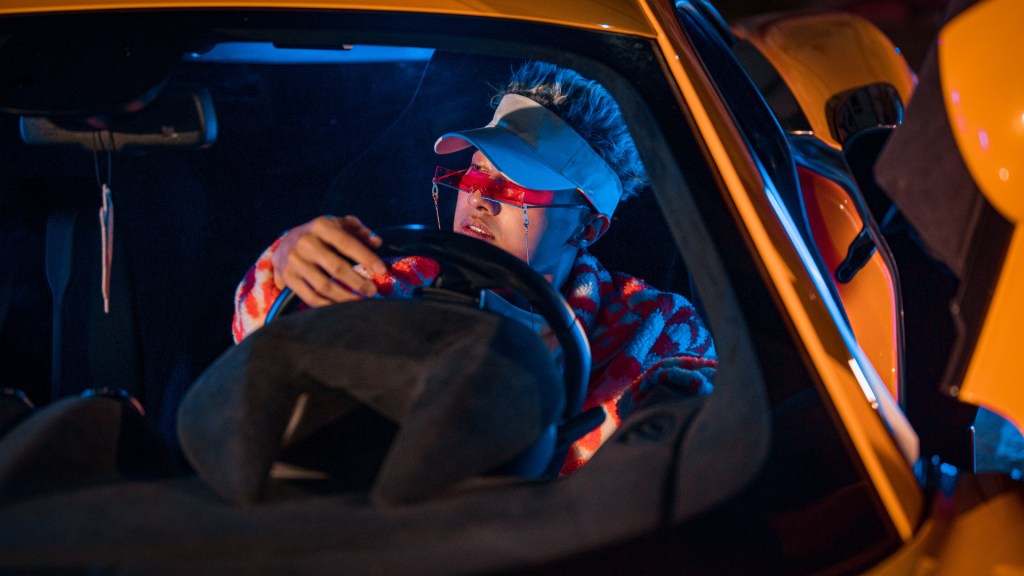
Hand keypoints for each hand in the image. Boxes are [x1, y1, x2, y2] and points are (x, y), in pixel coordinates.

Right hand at [271, 215, 385, 306]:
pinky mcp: (288, 277)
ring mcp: (295, 261)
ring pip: (324, 285)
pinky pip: (310, 296)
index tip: (382, 270)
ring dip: (345, 297)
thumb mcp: (339, 224)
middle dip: (358, 282)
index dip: (366, 257)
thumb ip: (359, 231)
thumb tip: (377, 241)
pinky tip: (341, 307)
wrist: (285, 243)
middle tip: (373, 291)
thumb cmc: (321, 235)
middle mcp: (305, 242)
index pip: (347, 243)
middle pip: (336, 267)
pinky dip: (328, 305)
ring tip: (360, 301)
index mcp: (321, 226)